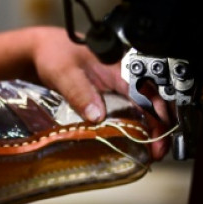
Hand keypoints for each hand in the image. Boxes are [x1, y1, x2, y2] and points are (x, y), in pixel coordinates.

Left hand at [28, 27, 172, 160]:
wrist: (41, 52)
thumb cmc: (54, 54)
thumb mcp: (64, 72)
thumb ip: (80, 92)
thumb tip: (97, 116)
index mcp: (120, 67)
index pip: (148, 91)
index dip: (158, 113)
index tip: (158, 134)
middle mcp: (124, 77)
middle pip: (153, 102)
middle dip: (161, 126)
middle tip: (158, 151)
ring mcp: (118, 88)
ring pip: (144, 109)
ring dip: (151, 129)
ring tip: (152, 152)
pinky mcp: (110, 97)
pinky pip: (130, 112)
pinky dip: (137, 128)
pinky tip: (137, 142)